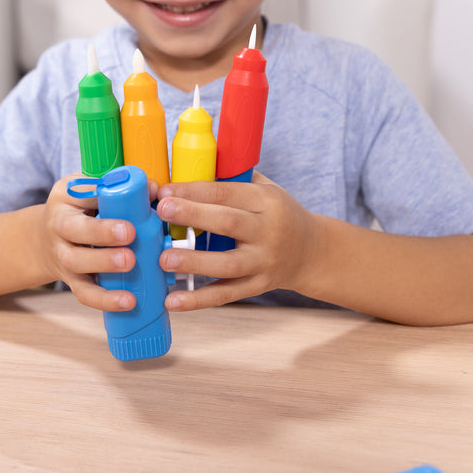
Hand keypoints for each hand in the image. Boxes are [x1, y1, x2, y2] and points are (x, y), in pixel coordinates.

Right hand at [37, 174, 136, 311]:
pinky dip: (105, 299)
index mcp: (65, 198)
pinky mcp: (71, 281)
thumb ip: (120, 189)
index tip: (129, 196)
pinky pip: (85, 293)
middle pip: (74, 229)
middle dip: (102, 232)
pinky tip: (128, 301)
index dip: (105, 195)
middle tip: (129, 233)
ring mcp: (62, 256)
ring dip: (104, 264)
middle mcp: (59, 227)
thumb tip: (155, 190)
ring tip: (130, 263)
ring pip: (76, 262)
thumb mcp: (90, 192)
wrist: (42, 241)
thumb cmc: (78, 211)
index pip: (82, 193)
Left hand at [156, 172, 319, 310]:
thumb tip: (182, 171)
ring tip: (164, 259)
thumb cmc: (277, 214)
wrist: (311, 252)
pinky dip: (199, 300)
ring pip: (228, 264)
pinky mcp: (257, 286)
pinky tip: (173, 301)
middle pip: (229, 223)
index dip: (195, 191)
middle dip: (193, 215)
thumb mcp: (265, 190)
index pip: (227, 193)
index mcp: (266, 201)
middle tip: (161, 211)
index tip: (164, 191)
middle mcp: (268, 231)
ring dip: (194, 262)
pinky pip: (226, 295)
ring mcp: (264, 262)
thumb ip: (230, 181)